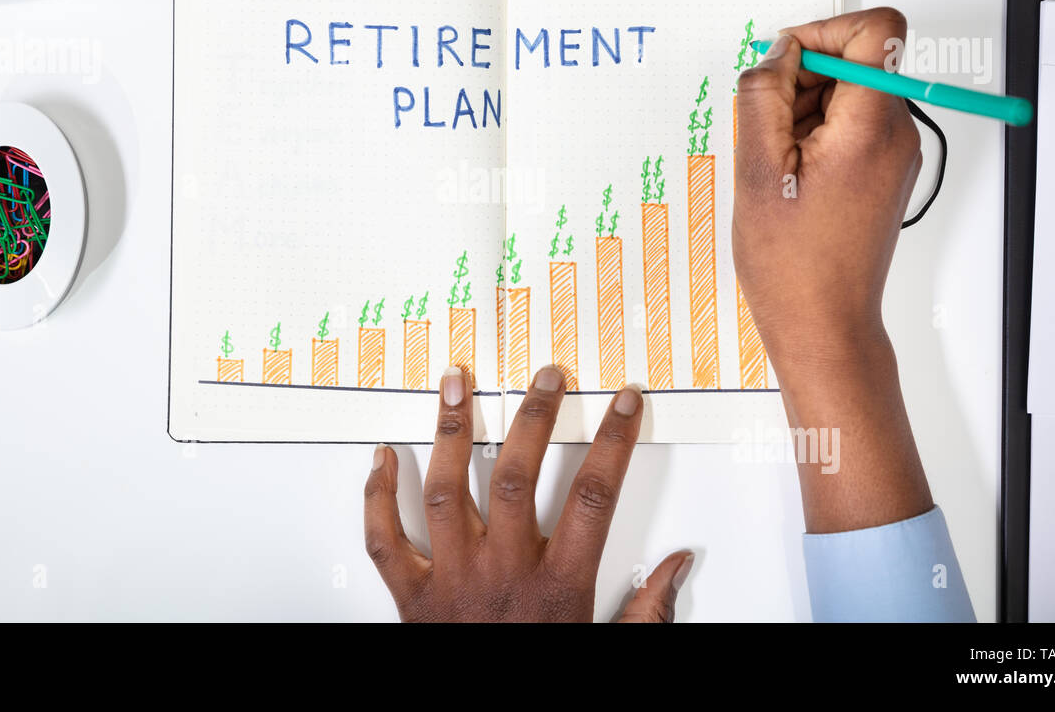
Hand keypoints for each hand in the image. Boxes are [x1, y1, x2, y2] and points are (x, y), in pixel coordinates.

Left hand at [364, 365, 693, 621]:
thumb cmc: (542, 677)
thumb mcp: (607, 651)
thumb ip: (646, 611)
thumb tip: (678, 564)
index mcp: (557, 589)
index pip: (593, 497)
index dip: (613, 443)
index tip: (625, 406)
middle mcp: (501, 576)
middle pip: (514, 478)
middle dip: (533, 418)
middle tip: (544, 377)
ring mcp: (451, 582)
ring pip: (445, 492)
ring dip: (448, 433)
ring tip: (455, 384)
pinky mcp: (409, 597)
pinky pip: (384, 540)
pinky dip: (376, 496)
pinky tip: (381, 457)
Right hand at [733, 7, 921, 361]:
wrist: (823, 323)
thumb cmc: (793, 265)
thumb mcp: (757, 170)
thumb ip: (764, 97)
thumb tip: (777, 54)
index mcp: (871, 127)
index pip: (878, 29)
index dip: (827, 29)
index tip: (787, 61)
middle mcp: (896, 134)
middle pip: (858, 59)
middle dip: (805, 77)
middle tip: (769, 127)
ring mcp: (893, 153)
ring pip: (849, 92)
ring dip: (804, 110)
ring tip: (778, 163)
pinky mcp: (883, 170)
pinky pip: (849, 124)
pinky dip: (814, 135)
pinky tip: (788, 176)